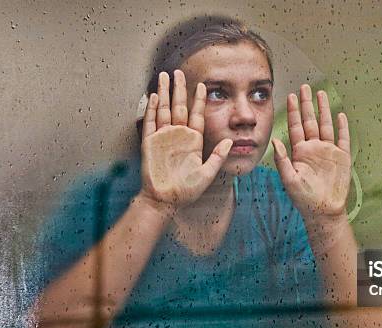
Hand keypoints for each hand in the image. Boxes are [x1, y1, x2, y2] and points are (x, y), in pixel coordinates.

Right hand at [138, 70, 232, 212]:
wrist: (166, 201)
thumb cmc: (186, 190)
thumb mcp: (207, 173)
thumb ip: (218, 156)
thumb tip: (231, 142)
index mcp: (193, 141)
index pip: (197, 115)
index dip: (199, 100)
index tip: (202, 85)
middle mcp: (178, 135)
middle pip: (179, 107)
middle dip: (179, 89)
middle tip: (179, 72)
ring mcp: (163, 137)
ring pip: (164, 110)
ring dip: (164, 93)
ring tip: (164, 76)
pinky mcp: (150, 143)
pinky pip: (150, 122)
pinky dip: (152, 109)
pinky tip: (154, 96)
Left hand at [272, 84, 350, 222]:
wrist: (324, 210)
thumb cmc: (304, 199)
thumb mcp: (289, 180)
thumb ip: (282, 160)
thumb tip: (274, 140)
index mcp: (300, 152)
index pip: (295, 126)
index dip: (293, 111)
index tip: (290, 95)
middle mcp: (313, 148)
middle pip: (310, 121)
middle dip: (307, 104)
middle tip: (304, 86)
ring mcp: (328, 151)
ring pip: (326, 125)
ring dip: (324, 110)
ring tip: (321, 94)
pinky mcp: (342, 157)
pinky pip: (342, 139)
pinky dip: (342, 127)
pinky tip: (340, 115)